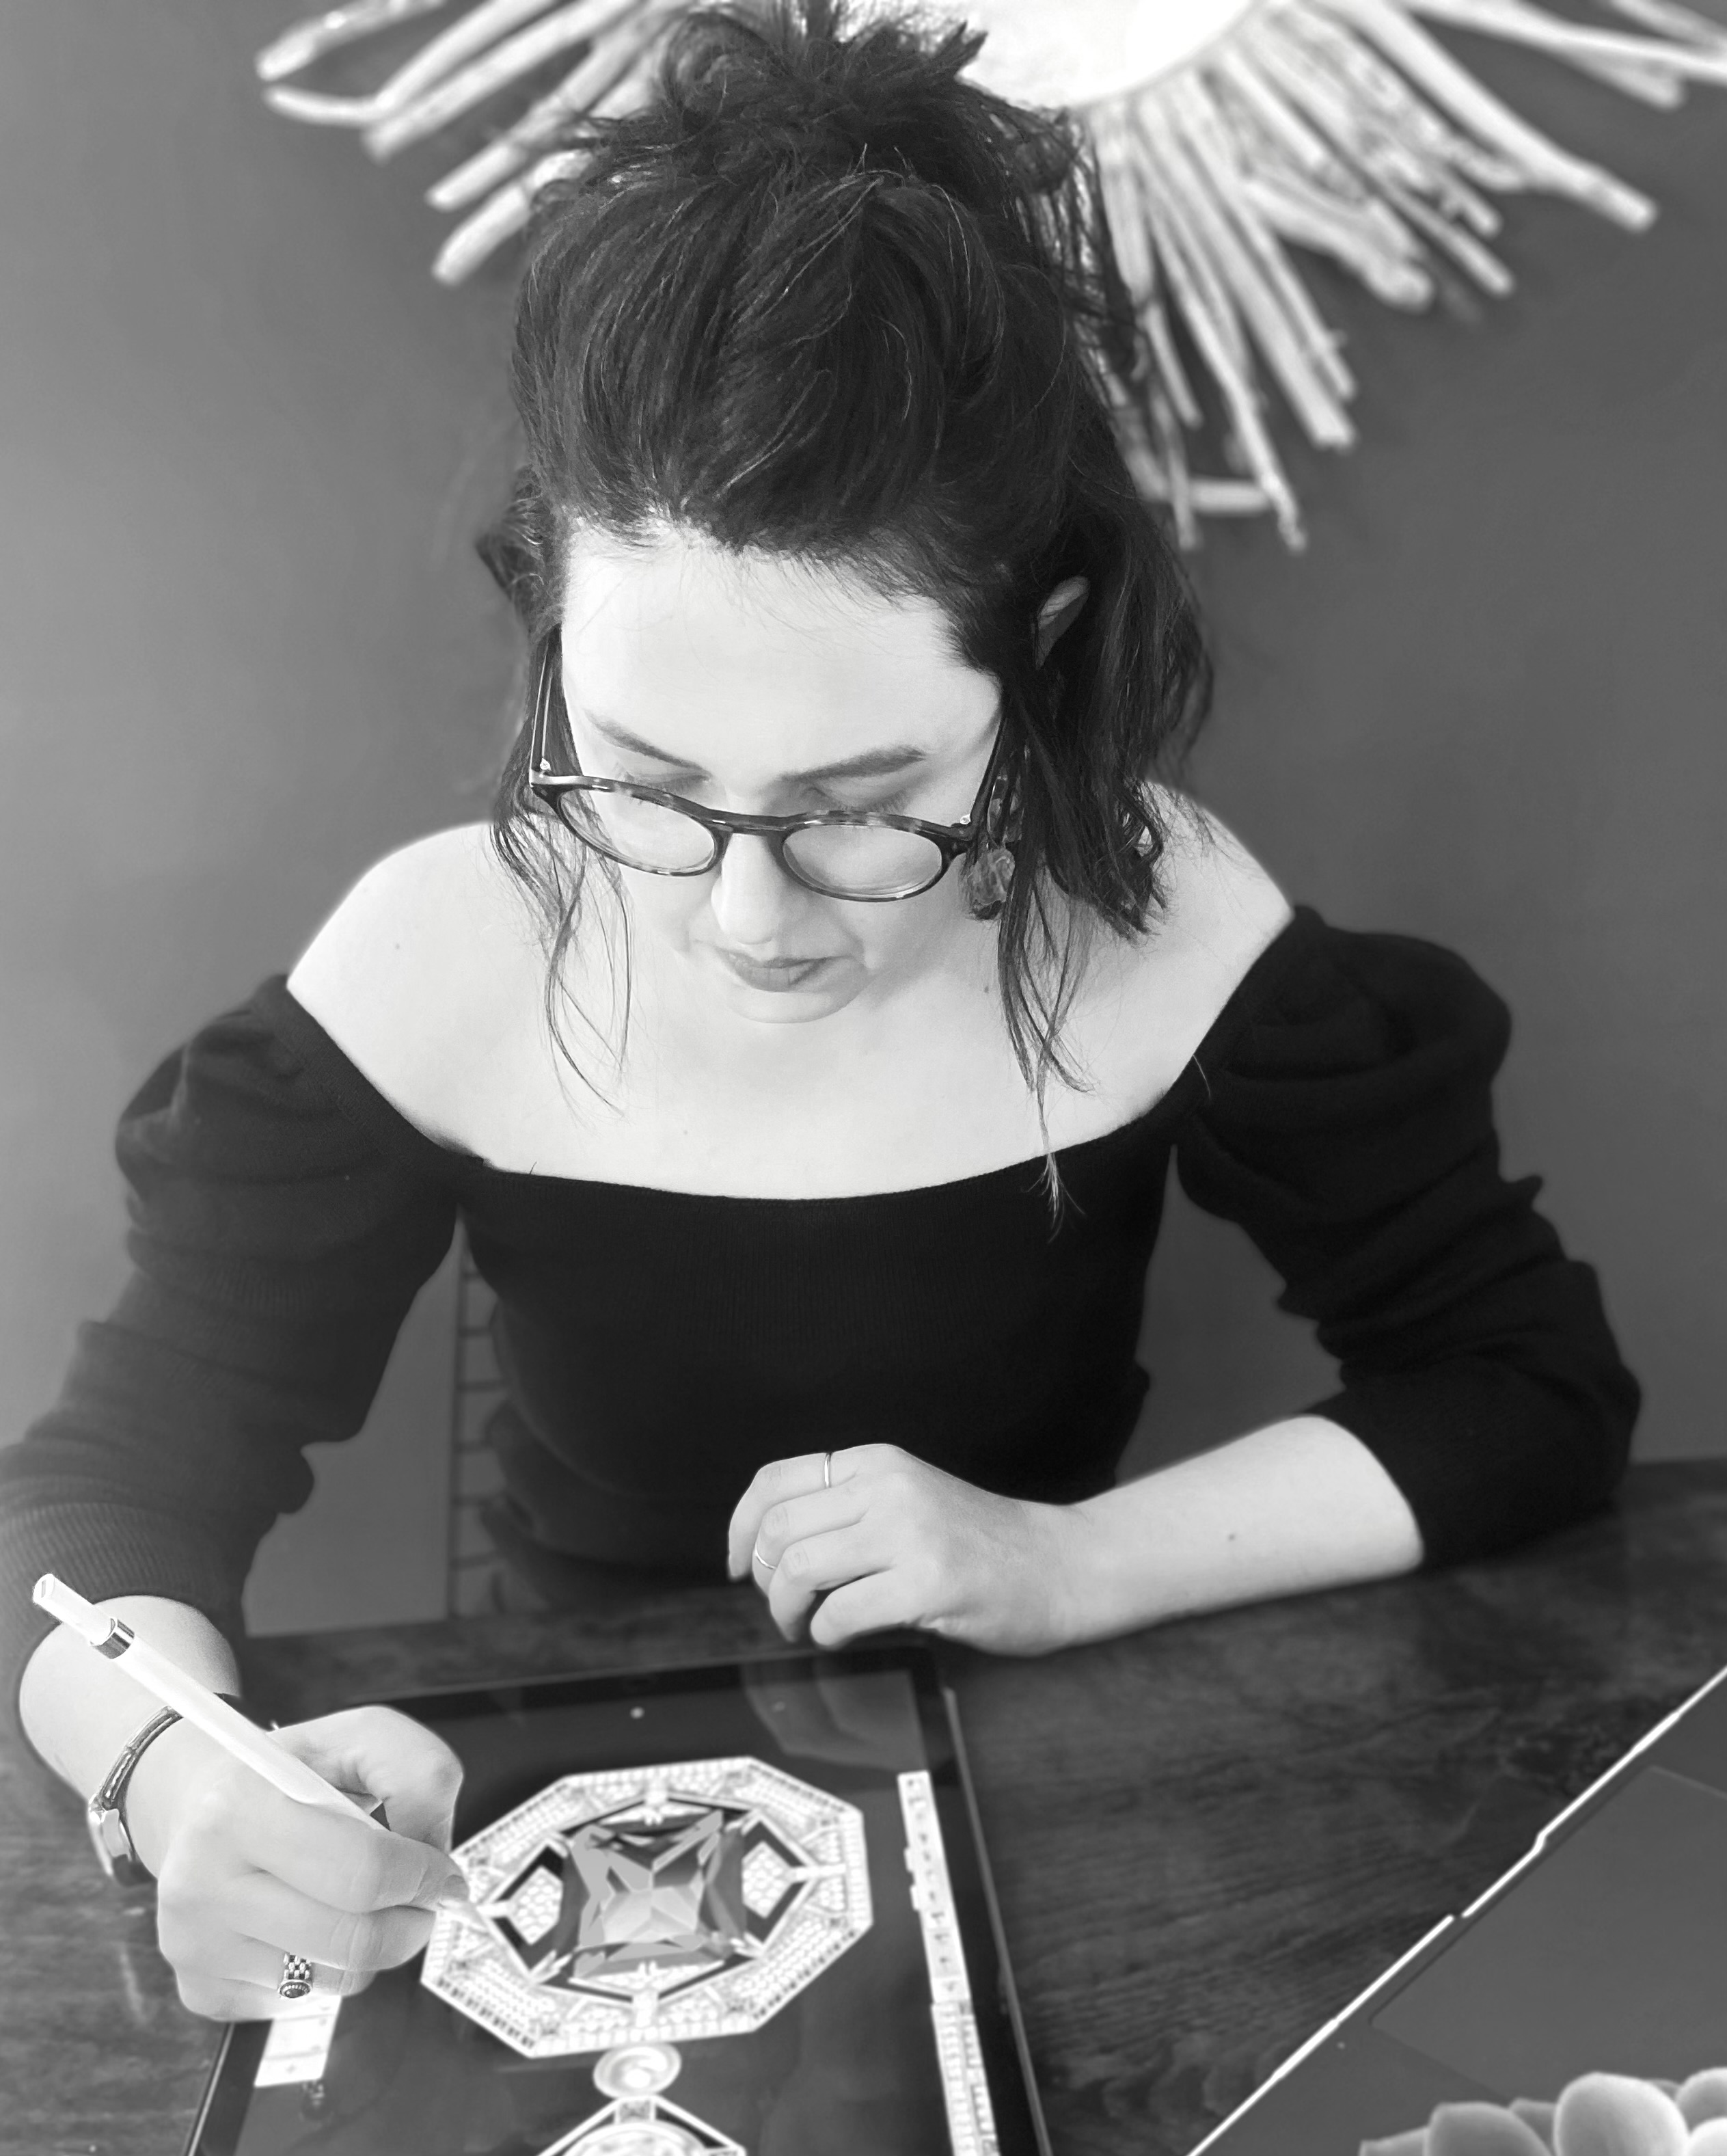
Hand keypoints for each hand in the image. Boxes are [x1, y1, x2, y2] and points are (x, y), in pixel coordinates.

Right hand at [124, 1704, 470, 2021]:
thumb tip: (435, 1854)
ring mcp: (197, 1947)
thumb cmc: (289, 1773)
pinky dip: (329, 1967)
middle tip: (422, 1897)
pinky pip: (304, 2002)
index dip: (422, 1876)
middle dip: (412, 1920)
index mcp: (239, 1808)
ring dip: (375, 1946)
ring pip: (337, 1980)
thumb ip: (418, 1772)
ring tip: (361, 1900)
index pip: (363, 1872)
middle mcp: (203, 1884)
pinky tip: (311, 1921)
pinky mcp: (203, 1992)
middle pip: (355, 1940)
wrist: (199, 1807)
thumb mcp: (360, 1736)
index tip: (441, 1872)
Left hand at [726, 1445, 1082, 1655]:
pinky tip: (846, 1639)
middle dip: (763, 1580)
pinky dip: (828, 1636)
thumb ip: (849, 1508)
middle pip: (778, 1529)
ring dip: (788, 1613)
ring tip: (808, 1628)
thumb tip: (767, 1549)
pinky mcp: (928, 1583)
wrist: (1059, 1566)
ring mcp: (909, 1532)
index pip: (776, 1481)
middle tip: (783, 1609)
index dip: (740, 1528)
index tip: (738, 1565)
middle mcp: (888, 1486)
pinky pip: (840, 1615)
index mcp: (876, 1461)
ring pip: (798, 1570)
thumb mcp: (908, 1500)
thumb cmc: (979, 1544)